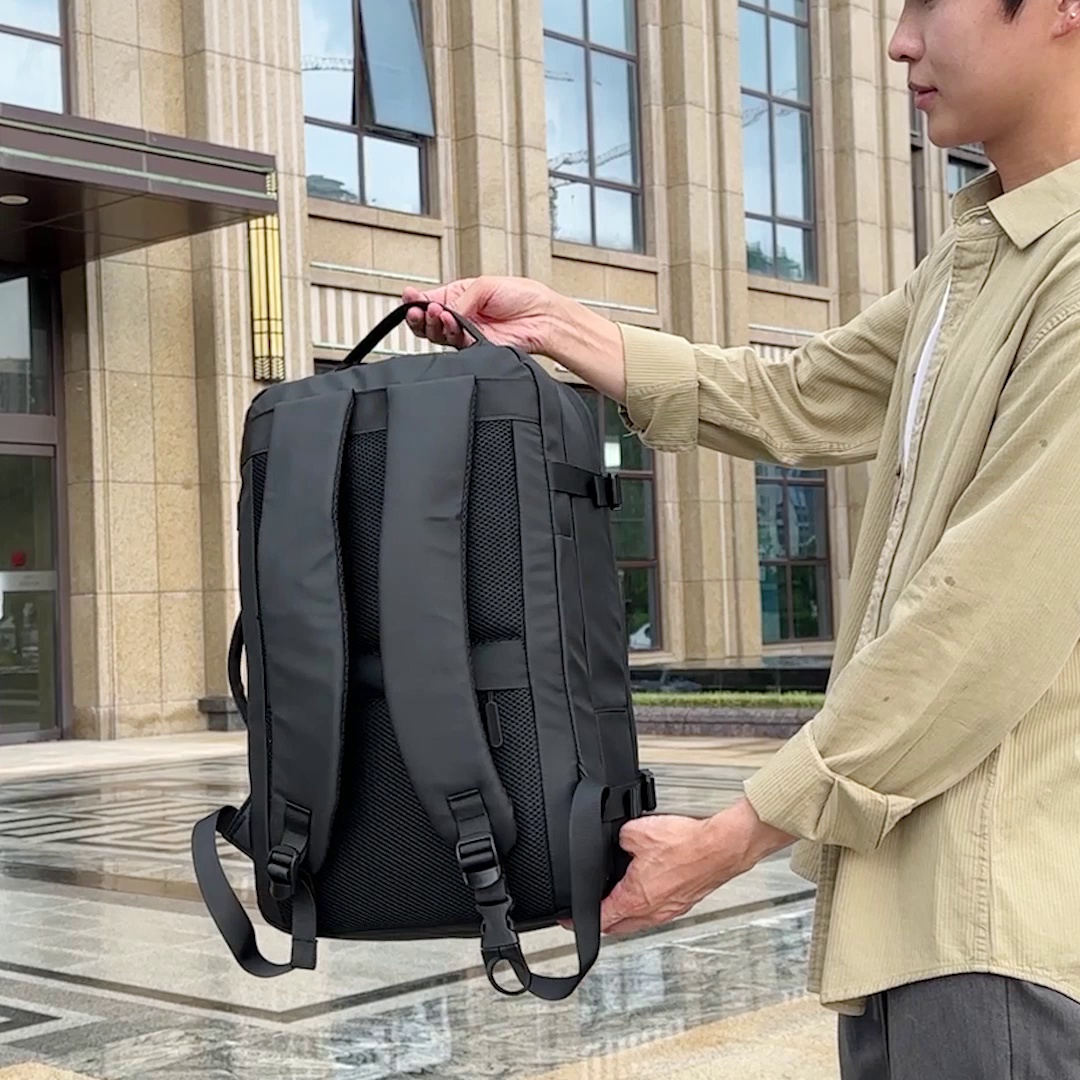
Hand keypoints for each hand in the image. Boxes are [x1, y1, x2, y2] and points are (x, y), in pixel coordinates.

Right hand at [401, 276, 627, 399]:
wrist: (541, 317)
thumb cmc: (521, 296)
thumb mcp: (484, 284)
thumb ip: (459, 297)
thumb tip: (443, 308)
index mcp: (459, 296)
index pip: (429, 300)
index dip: (416, 300)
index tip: (408, 297)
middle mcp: (460, 316)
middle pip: (428, 321)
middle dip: (419, 315)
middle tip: (417, 309)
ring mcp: (466, 333)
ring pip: (437, 334)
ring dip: (433, 322)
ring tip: (437, 311)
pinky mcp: (474, 348)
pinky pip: (453, 343)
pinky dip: (449, 332)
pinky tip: (451, 321)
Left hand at [598, 799, 795, 935]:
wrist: (722, 848)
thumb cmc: (688, 845)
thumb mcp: (638, 832)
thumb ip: (619, 838)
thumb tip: (616, 839)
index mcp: (636, 898)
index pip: (601, 918)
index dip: (580, 920)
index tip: (570, 920)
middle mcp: (652, 911)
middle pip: (618, 927)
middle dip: (602, 920)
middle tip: (591, 911)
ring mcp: (670, 910)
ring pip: (639, 921)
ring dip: (625, 914)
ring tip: (617, 900)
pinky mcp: (684, 903)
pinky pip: (657, 912)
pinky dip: (646, 906)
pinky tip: (648, 889)